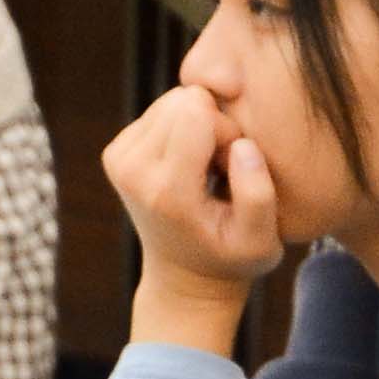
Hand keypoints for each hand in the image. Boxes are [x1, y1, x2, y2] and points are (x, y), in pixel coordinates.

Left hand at [102, 84, 282, 351]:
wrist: (185, 277)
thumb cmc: (232, 257)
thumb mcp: (262, 243)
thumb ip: (259, 194)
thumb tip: (241, 145)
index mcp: (167, 190)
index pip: (198, 113)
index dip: (228, 132)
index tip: (233, 169)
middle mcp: (133, 170)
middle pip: (184, 101)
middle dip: (212, 126)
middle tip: (220, 171)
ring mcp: (119, 159)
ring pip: (172, 100)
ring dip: (198, 128)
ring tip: (206, 170)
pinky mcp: (116, 151)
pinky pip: (161, 111)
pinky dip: (182, 130)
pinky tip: (190, 166)